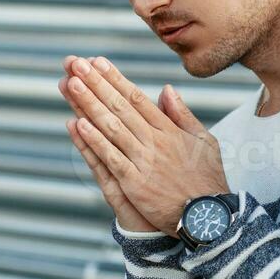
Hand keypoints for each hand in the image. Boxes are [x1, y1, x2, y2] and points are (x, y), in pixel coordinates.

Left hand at [60, 55, 229, 237]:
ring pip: (111, 127)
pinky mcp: (135, 183)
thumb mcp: (204, 140)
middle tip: (76, 64)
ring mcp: (143, 162)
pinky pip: (110, 158)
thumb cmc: (207, 179)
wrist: (208, 216)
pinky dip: (94, 141)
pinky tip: (77, 124)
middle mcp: (154, 141)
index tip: (98, 62)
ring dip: (89, 105)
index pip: (136, 98)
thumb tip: (167, 90)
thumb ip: (183, 114)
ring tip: (71, 84)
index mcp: (169, 130)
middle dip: (96, 84)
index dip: (115, 79)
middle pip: (120, 107)